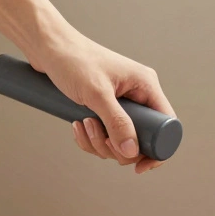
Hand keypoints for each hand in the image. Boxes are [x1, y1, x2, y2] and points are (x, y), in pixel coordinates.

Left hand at [28, 27, 175, 173]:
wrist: (48, 48)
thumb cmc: (74, 61)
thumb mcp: (97, 94)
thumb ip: (116, 122)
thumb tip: (131, 151)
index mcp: (145, 86)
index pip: (166, 125)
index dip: (157, 150)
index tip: (139, 167)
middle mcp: (136, 95)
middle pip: (140, 139)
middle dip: (117, 146)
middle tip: (98, 135)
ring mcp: (119, 103)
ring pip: (119, 140)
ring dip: (99, 142)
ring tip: (82, 124)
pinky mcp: (101, 108)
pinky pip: (103, 135)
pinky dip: (89, 138)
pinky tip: (76, 125)